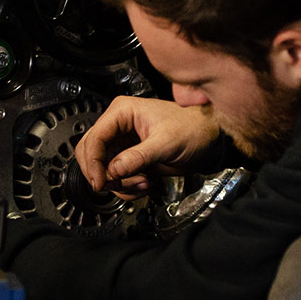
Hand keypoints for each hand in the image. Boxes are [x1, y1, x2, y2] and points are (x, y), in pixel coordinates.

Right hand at [74, 97, 220, 197]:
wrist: (209, 140)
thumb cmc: (193, 129)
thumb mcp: (166, 142)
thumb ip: (139, 156)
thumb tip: (114, 170)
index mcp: (122, 112)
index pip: (94, 139)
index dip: (93, 163)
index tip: (101, 182)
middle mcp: (118, 126)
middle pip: (90, 154)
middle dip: (104, 175)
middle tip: (118, 186)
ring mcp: (122, 144)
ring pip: (102, 169)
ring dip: (119, 184)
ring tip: (143, 184)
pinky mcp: (129, 158)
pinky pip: (116, 177)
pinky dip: (127, 187)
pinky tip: (145, 184)